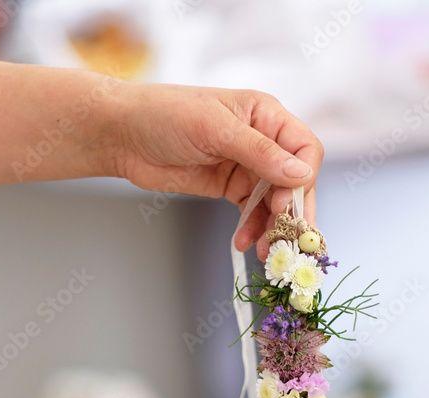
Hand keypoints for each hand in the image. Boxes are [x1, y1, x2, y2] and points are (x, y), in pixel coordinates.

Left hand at [111, 84, 323, 258]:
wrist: (123, 135)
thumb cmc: (165, 115)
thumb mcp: (216, 130)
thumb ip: (260, 153)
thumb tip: (301, 173)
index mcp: (265, 115)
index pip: (305, 149)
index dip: (302, 179)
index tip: (286, 204)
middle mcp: (262, 140)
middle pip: (294, 181)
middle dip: (291, 213)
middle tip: (286, 242)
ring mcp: (247, 166)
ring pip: (275, 202)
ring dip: (272, 228)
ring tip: (264, 251)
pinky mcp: (230, 187)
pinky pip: (253, 213)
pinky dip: (253, 229)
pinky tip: (245, 242)